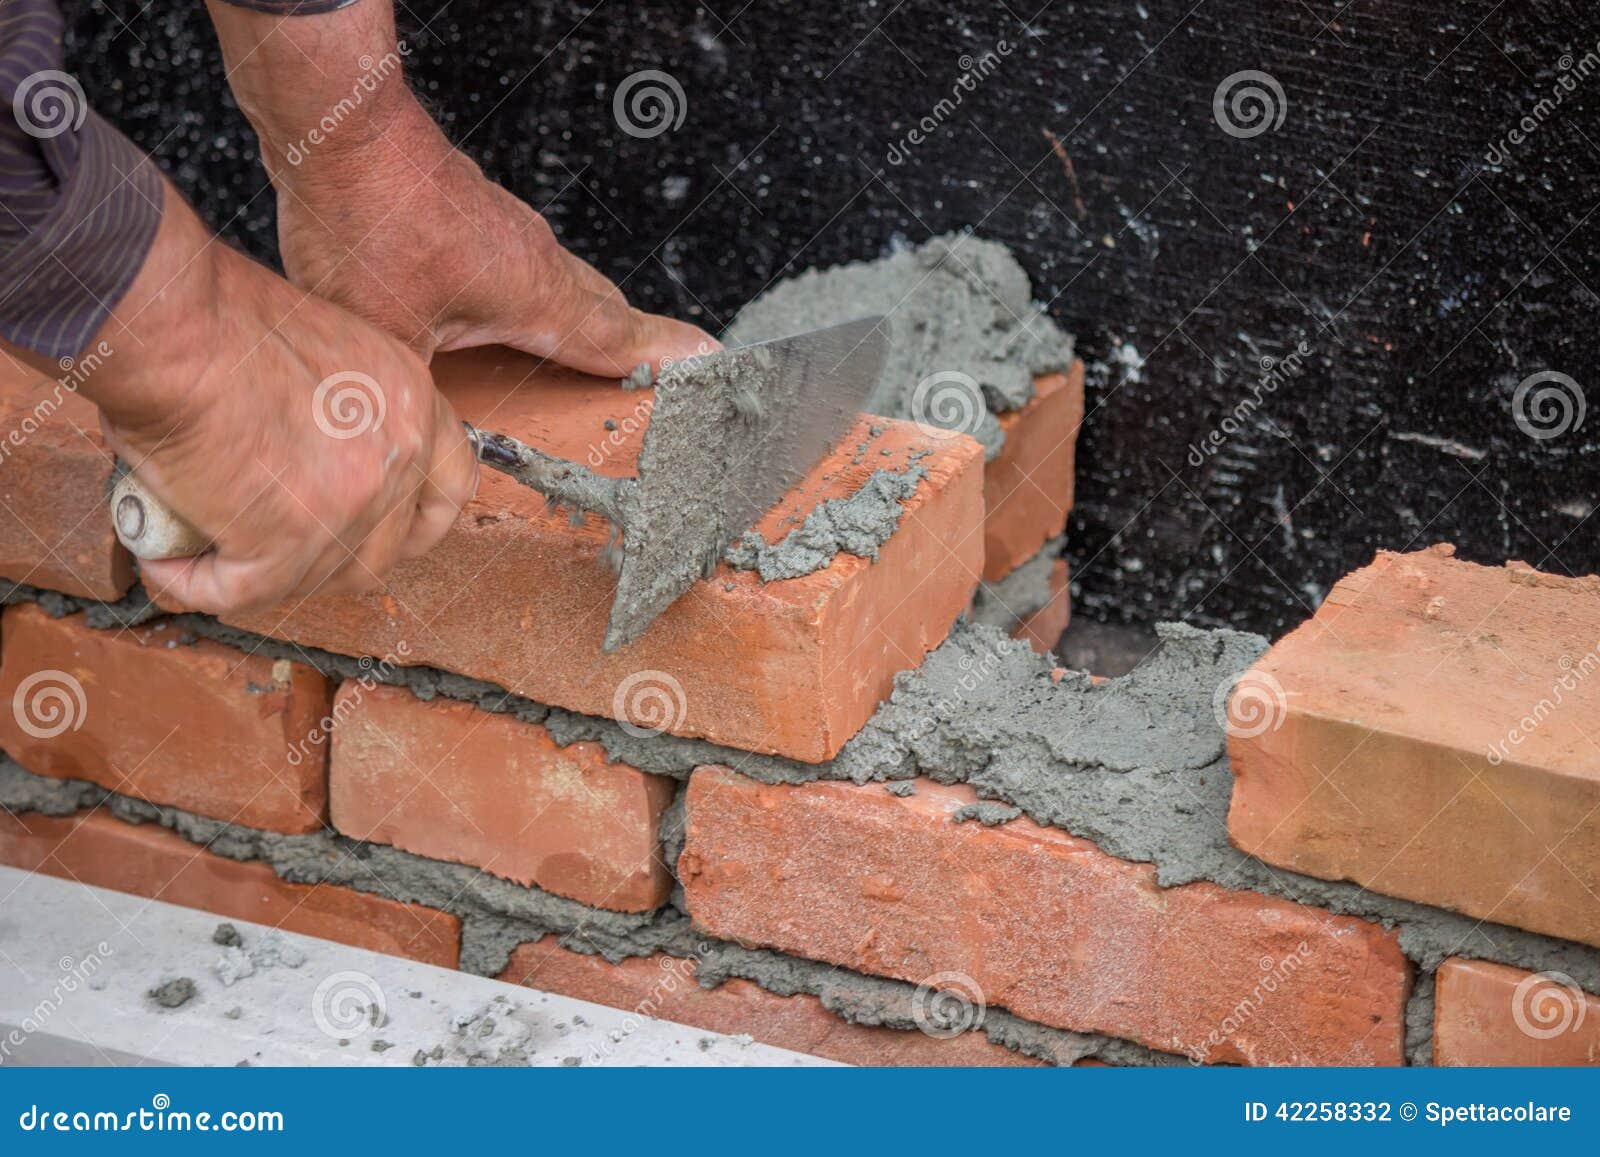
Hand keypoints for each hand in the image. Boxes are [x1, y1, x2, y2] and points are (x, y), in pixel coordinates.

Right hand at [85, 183, 477, 614]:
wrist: (176, 328)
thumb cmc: (221, 316)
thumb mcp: (329, 349)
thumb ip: (348, 408)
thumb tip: (315, 453)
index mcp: (413, 401)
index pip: (451, 487)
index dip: (417, 518)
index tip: (384, 527)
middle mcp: (399, 457)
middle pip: (386, 547)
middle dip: (336, 557)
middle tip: (277, 545)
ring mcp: (351, 506)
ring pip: (319, 576)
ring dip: (266, 573)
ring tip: (211, 547)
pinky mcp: (288, 543)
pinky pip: (245, 591)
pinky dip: (200, 583)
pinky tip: (169, 562)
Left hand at [273, 99, 716, 371]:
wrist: (341, 127)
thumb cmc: (368, 222)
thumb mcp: (390, 340)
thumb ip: (420, 399)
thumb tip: (428, 449)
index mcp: (538, 297)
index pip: (621, 339)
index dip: (667, 361)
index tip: (715, 367)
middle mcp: (538, 260)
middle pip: (605, 311)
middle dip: (634, 348)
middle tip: (659, 379)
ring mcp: (510, 231)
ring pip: (565, 286)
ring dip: (582, 321)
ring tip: (582, 361)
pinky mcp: (477, 214)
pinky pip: (526, 265)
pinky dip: (533, 298)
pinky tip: (497, 316)